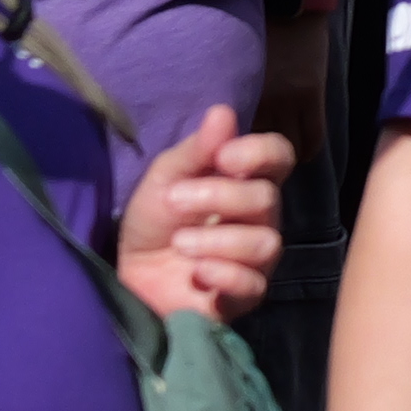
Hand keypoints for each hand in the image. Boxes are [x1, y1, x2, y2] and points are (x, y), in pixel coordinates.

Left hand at [119, 107, 295, 320]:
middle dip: (218, 197)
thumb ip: (196, 150)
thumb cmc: (153, 222)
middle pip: (267, 199)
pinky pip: (254, 285)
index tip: (224, 156)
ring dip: (216, 240)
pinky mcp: (243, 298)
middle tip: (173, 201)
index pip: (281, 156)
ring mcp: (254, 260)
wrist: (129, 278)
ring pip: (265, 244)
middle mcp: (260, 219)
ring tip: (179, 243)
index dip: (261, 152)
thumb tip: (223, 111)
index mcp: (245, 181)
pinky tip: (196, 273)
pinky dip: (224, 275)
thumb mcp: (164, 179)